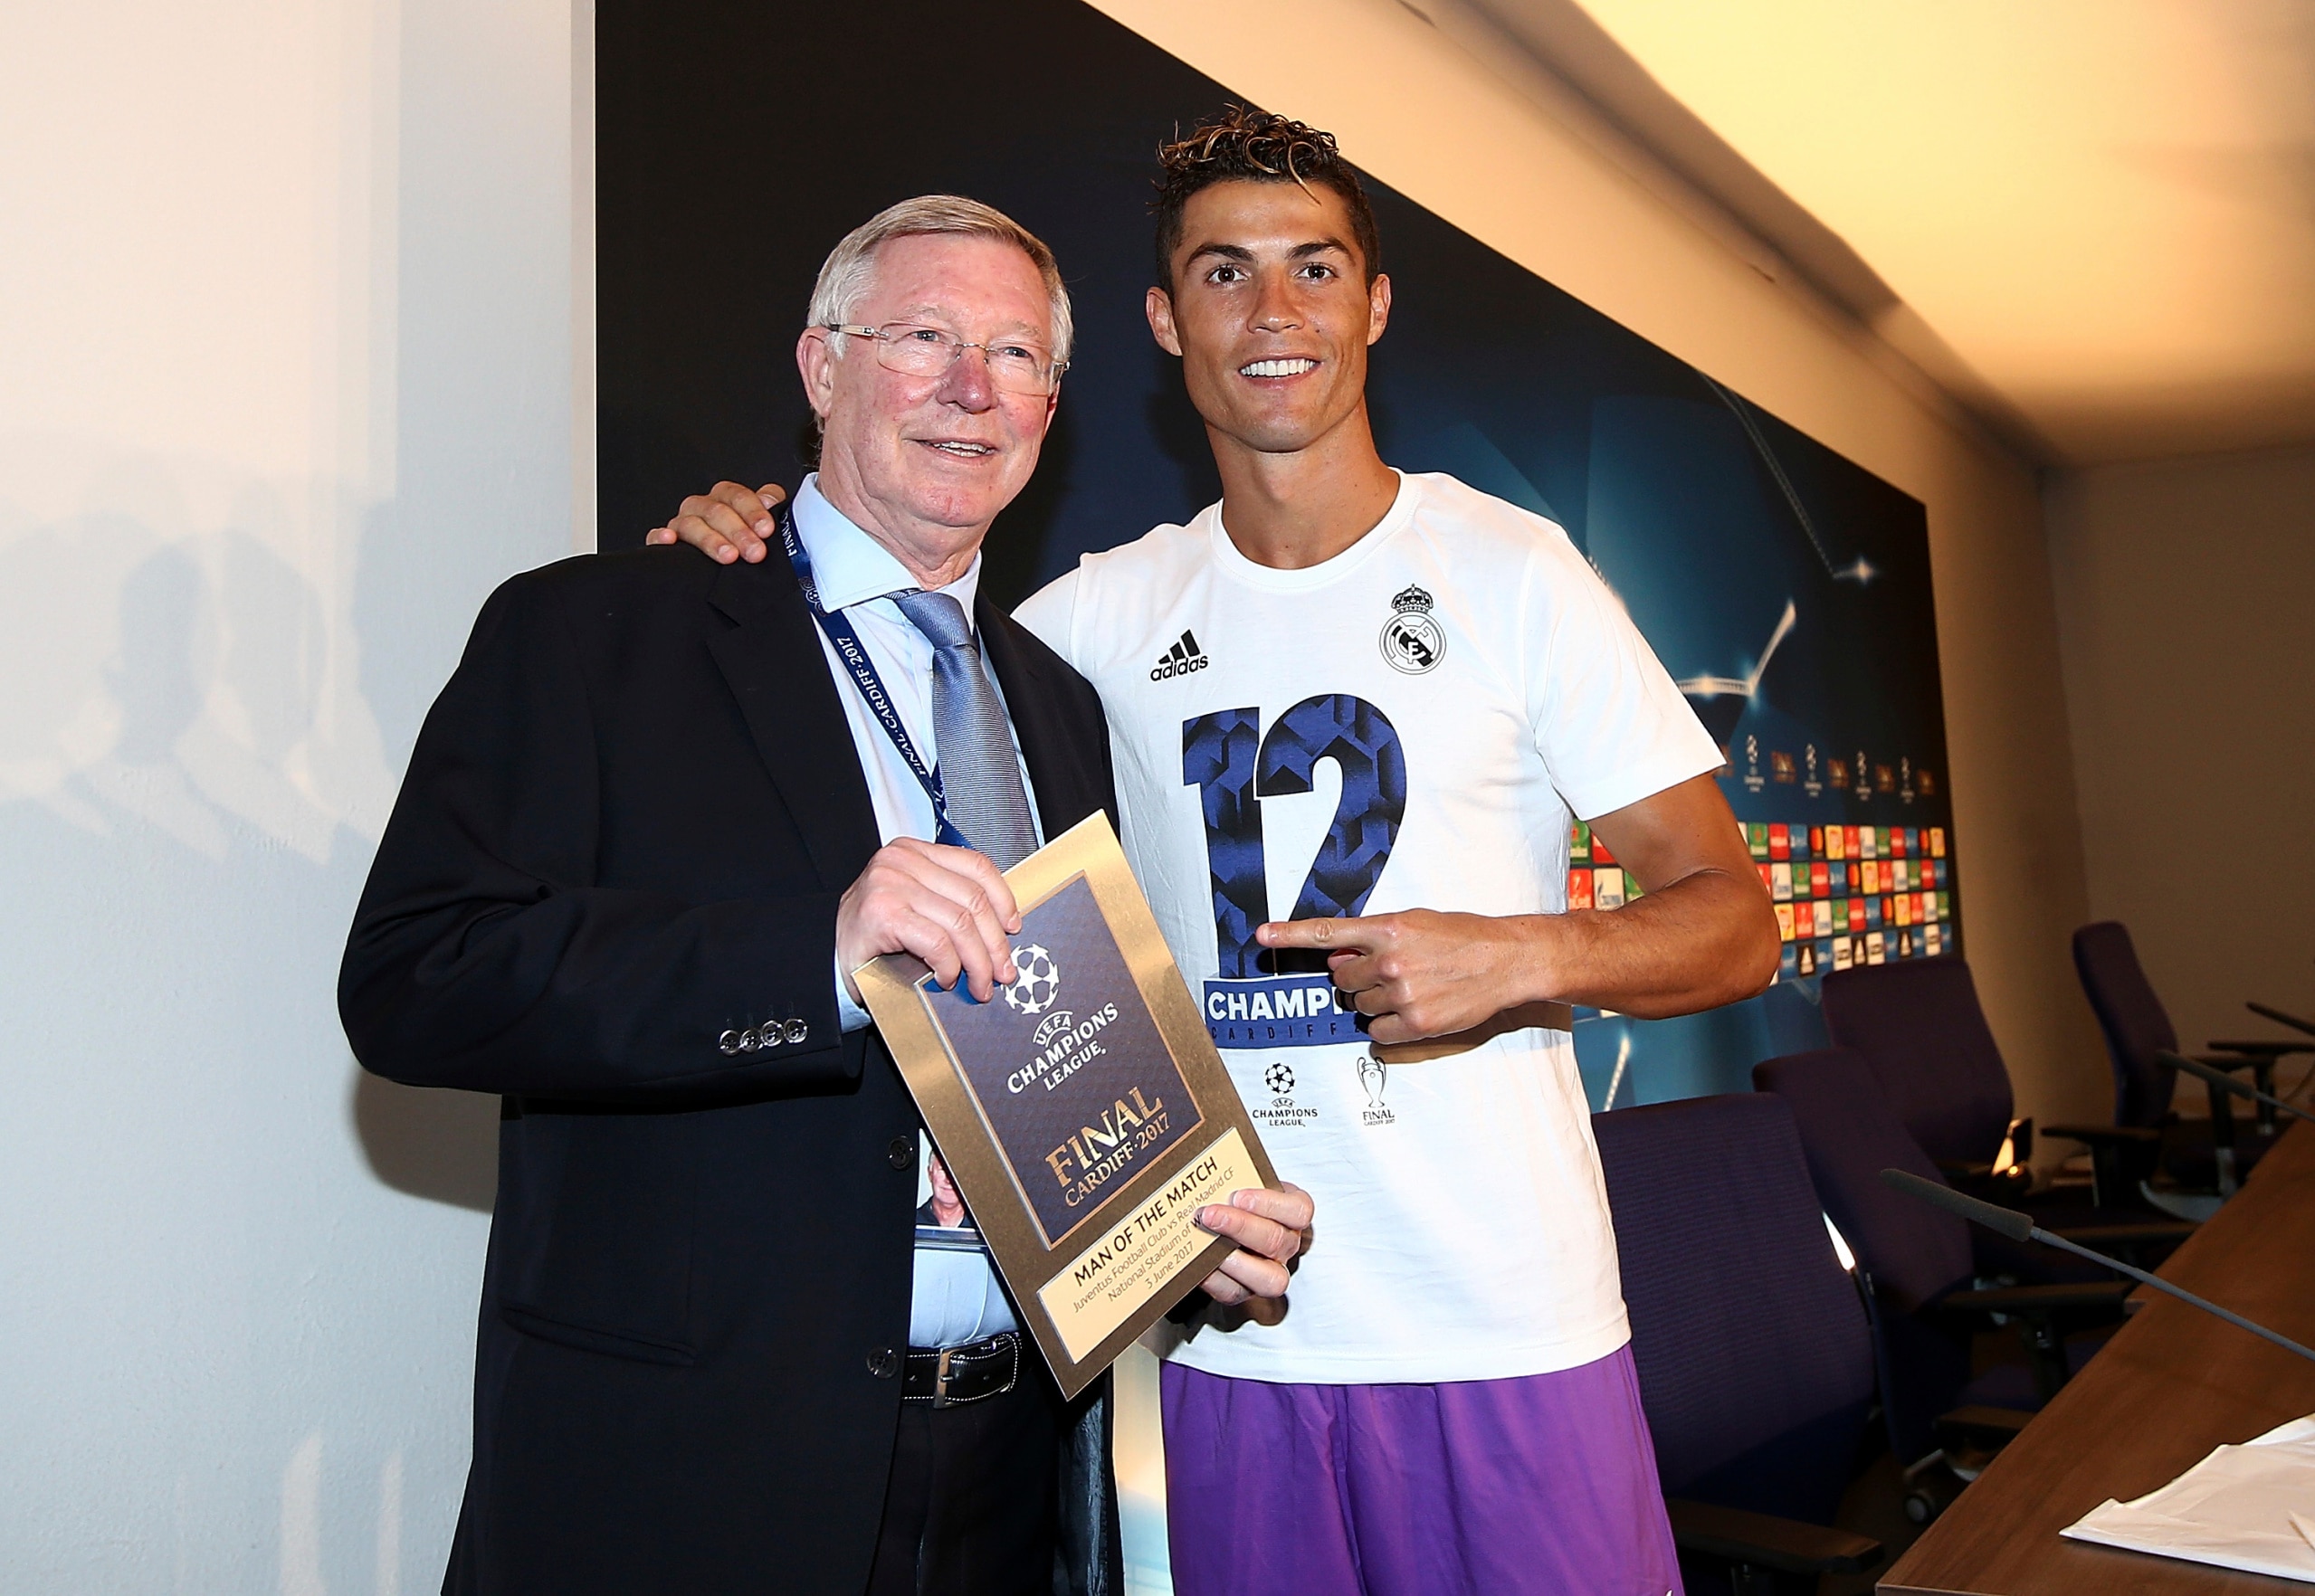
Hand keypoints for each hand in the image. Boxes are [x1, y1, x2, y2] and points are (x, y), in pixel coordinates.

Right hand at [644, 481, 787, 563]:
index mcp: (725, 499)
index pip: (736, 496)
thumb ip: (772, 506)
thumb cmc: (749, 544)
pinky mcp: (665, 544)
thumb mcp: (765, 524)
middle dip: (738, 532)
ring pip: (691, 524)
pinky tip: (671, 541)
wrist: (730, 572)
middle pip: (716, 511)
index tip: (766, 529)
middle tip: (755, 552)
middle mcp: (702, 508)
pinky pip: (656, 536)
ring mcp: (682, 524)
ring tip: (729, 556)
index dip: (753, 511)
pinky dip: (661, 537)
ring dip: (711, 540)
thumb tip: (773, 501)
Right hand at [836, 838, 1020, 1003]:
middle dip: (995, 943)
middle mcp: (901, 860)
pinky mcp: (883, 914)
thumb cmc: (872, 937)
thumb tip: (1002, 930)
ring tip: (979, 985)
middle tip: (1002, 972)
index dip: (1003, 899)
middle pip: (973, 899)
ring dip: (977, 962)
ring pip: (960, 924)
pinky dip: (950, 967)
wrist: (825, 957)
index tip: (1013, 927)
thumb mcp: (915, 907)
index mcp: (914, 852)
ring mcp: (890, 884)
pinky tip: (946, 980)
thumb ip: (949, 904)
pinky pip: (937, 943)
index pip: (975, 866)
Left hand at [1193, 1182, 1313, 1306]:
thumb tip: (1208, 1171)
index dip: (1270, 1204)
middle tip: (1209, 1215)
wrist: (1226, 1221)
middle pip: (1277, 1241)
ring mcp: (1270, 1271)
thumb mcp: (1246, 1181)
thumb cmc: (1239, 1198)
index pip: (1299, 1210)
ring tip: (1206, 1242)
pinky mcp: (1245, 1290)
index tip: (1239, 1195)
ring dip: (1234, 1260)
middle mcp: (1286, 1244)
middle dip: (1240, 1227)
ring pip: (1269, 1278)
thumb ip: (1237, 1177)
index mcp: (1293, 1213)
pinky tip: (1198, 1263)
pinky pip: (1235, 1292)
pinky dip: (1214, 1279)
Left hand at [1255, 909, 1541, 1044]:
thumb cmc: (1462, 937)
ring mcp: (1403, 994)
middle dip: (1356, 977)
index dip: (1291, 935)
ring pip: (1359, 1006)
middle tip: (1386, 972)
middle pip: (1342, 979)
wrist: (1506, 960)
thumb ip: (1375, 937)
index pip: (1328, 932)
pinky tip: (1412, 1010)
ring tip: (1409, 988)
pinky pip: (1377, 1032)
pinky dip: (1387, 1026)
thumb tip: (1339, 954)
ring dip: (1374, 1000)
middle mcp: (1391, 961)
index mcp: (1389, 929)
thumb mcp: (1416, 922)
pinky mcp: (1416, 1023)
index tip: (1263, 936)